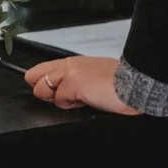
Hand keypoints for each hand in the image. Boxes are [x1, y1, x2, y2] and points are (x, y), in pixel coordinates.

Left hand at [23, 55, 138, 113]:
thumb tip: (60, 95)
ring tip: (83, 99)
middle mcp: (68, 64)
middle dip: (44, 91)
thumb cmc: (119, 85)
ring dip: (59, 100)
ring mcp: (69, 73)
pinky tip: (88, 100)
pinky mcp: (73, 83)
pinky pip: (59, 100)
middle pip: (33, 77)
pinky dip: (71, 105)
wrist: (134, 85)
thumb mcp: (92, 80)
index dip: (41, 83)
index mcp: (73, 63)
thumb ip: (74, 84)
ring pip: (42, 90)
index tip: (45, 91)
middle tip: (67, 97)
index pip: (42, 70)